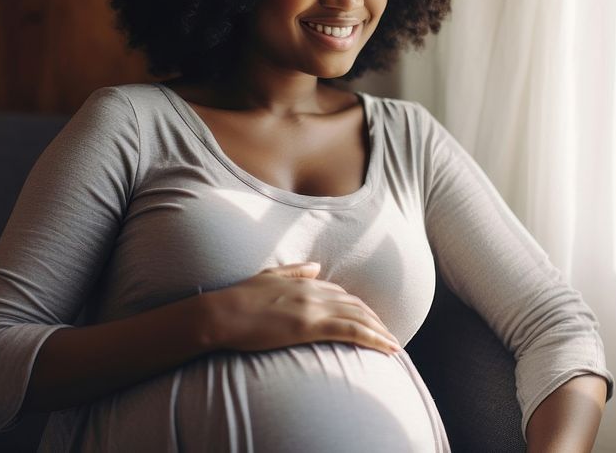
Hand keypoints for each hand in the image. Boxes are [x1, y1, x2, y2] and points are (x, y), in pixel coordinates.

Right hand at [202, 262, 401, 355]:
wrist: (221, 313)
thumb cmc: (238, 298)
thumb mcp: (269, 276)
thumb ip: (295, 271)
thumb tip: (318, 267)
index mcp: (304, 282)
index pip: (341, 293)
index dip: (359, 307)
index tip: (370, 321)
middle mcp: (313, 291)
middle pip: (356, 305)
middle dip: (376, 320)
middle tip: (389, 336)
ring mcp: (313, 308)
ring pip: (360, 317)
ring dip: (381, 331)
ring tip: (394, 345)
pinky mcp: (310, 326)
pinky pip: (352, 331)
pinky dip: (375, 338)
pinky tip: (388, 348)